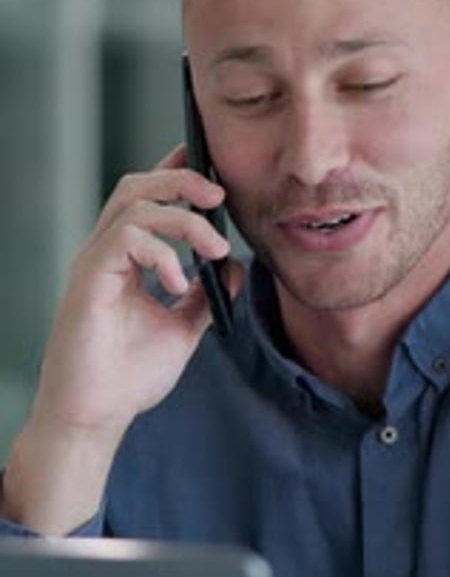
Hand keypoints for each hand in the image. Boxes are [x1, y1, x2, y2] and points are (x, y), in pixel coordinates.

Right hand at [30, 144, 242, 444]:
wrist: (96, 416)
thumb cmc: (128, 377)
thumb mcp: (182, 329)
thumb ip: (206, 296)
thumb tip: (234, 266)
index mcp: (123, 259)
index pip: (146, 198)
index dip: (174, 172)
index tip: (206, 160)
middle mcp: (105, 253)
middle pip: (137, 186)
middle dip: (181, 180)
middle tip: (220, 195)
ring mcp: (94, 263)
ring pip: (134, 203)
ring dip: (182, 218)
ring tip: (214, 248)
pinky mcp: (89, 278)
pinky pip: (126, 237)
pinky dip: (161, 253)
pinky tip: (179, 283)